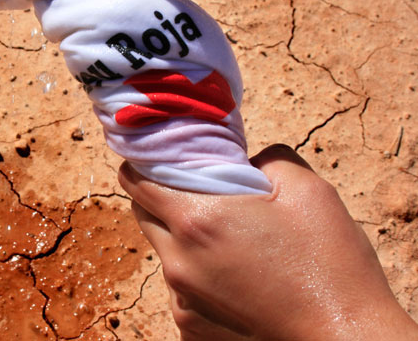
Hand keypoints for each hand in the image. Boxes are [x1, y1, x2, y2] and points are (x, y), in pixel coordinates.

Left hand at [119, 144, 417, 339]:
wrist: (346, 336)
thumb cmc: (328, 261)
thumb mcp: (304, 187)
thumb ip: (263, 158)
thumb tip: (244, 161)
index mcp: (196, 219)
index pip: (134, 181)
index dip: (141, 164)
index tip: (157, 159)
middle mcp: (178, 261)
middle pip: (144, 216)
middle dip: (160, 198)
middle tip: (196, 193)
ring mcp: (182, 300)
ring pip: (164, 253)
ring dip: (181, 239)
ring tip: (227, 240)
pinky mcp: (192, 328)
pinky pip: (181, 289)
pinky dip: (197, 276)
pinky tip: (236, 276)